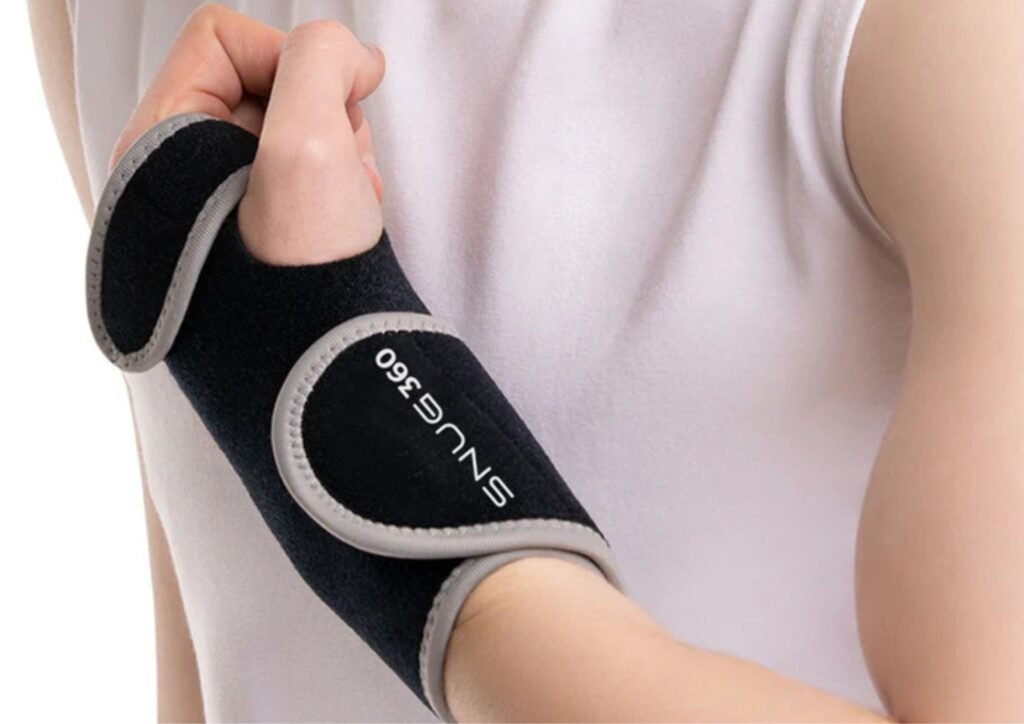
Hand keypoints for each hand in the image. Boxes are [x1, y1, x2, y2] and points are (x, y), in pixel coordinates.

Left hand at [110, 3, 384, 264]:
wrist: (318, 375)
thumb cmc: (299, 279)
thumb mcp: (310, 141)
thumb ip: (322, 59)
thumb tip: (352, 60)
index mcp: (161, 142)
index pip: (224, 38)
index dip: (291, 58)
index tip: (334, 104)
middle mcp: (182, 172)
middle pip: (264, 84)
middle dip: (322, 115)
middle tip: (340, 163)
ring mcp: (220, 208)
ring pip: (291, 131)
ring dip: (338, 153)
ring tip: (347, 201)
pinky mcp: (256, 236)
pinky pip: (301, 177)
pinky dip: (337, 186)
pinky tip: (347, 220)